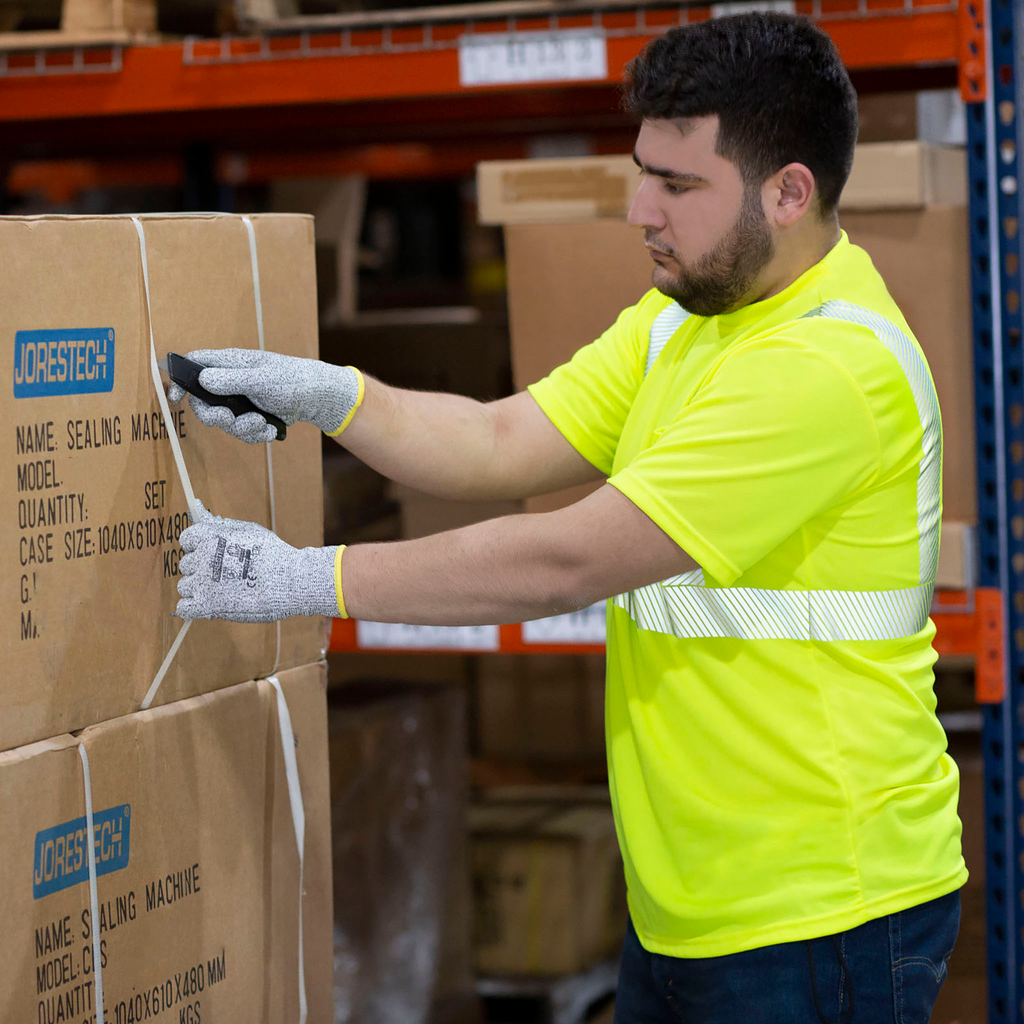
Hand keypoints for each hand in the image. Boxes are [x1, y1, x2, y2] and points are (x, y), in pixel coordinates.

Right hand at [166, 349, 361, 442]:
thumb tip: (202, 378)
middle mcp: (230, 382)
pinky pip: (242, 432)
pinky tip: (270, 430)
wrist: (318, 397)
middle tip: (231, 419)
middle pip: (204, 403)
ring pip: (225, 422)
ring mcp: (240, 400)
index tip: (174, 398)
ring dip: (242, 428)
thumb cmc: (292, 379)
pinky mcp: (251, 416)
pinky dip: (255, 434)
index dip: (179, 380)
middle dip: (216, 416)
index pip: (194, 365)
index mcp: (229, 364)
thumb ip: (232, 380)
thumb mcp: (261, 379)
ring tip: (262, 424)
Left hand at [176, 501, 338, 621]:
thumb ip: (217, 523)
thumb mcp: (246, 530)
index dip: (200, 548)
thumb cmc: (272, 553)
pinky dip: (196, 608)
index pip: (187, 540)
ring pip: (186, 586)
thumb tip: (196, 506)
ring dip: (201, 590)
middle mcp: (201, 557)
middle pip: (188, 565)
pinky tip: (213, 605)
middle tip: (228, 574)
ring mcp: (202, 582)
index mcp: (209, 536)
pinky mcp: (205, 605)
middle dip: (203, 569)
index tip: (217, 555)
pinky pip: (185, 608)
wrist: (290, 580)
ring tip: (226, 590)